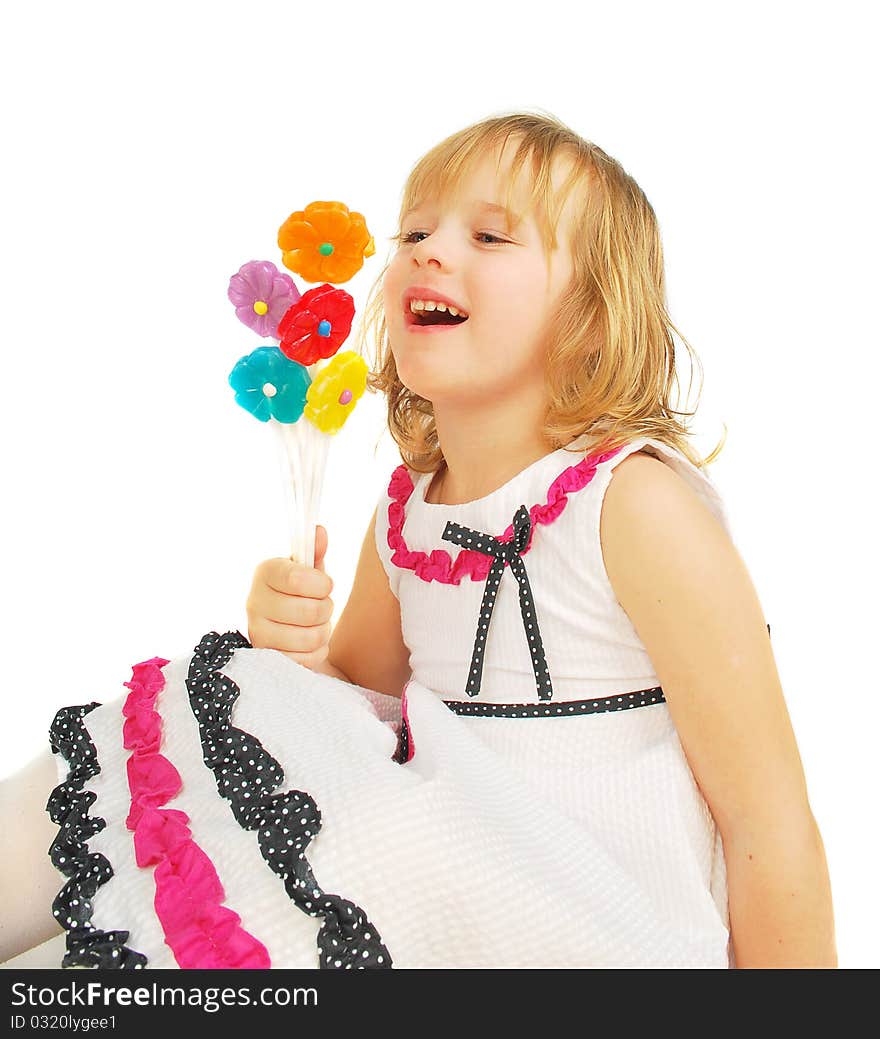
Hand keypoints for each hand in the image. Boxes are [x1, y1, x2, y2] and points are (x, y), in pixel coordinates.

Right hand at [246, 525, 334, 669]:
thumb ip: (315, 551)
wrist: (288, 626)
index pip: (298, 579)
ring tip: (315, 624)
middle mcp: (254, 601)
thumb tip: (319, 532)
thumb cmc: (301, 592)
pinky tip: (308, 642)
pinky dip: (316, 652)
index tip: (324, 584)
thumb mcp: (309, 570)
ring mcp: (258, 632)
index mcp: (265, 572)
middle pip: (310, 611)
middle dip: (326, 609)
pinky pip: (306, 659)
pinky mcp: (267, 658)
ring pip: (310, 637)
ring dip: (323, 631)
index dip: (321, 584)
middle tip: (321, 605)